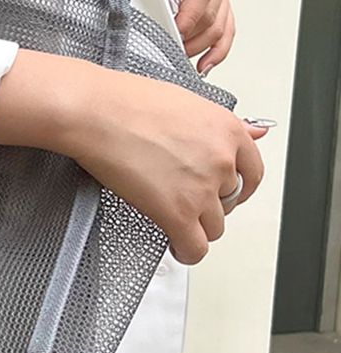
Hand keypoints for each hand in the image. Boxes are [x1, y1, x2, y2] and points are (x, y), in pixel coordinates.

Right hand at [0, 49, 270, 263]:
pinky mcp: (177, 213)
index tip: (227, 193)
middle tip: (187, 198)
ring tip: (174, 219)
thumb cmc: (127, 101)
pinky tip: (175, 244)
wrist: (95, 112)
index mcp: (228, 130)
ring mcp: (202, 189)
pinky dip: (187, 251)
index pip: (253, 172)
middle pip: (230, 201)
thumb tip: (256, 132)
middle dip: (211, 204)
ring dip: (196, 226)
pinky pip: (195, 248)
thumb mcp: (186, 101)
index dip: (239, 187)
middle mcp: (222, 160)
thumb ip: (222, 126)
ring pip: (214, 227)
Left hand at [142, 0, 234, 75]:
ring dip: (202, 46)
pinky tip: (205, 65)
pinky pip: (225, 23)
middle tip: (165, 53)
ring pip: (221, 22)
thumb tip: (168, 6)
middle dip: (191, 37)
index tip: (168, 36)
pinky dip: (218, 46)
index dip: (187, 19)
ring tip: (180, 63)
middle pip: (213, 12)